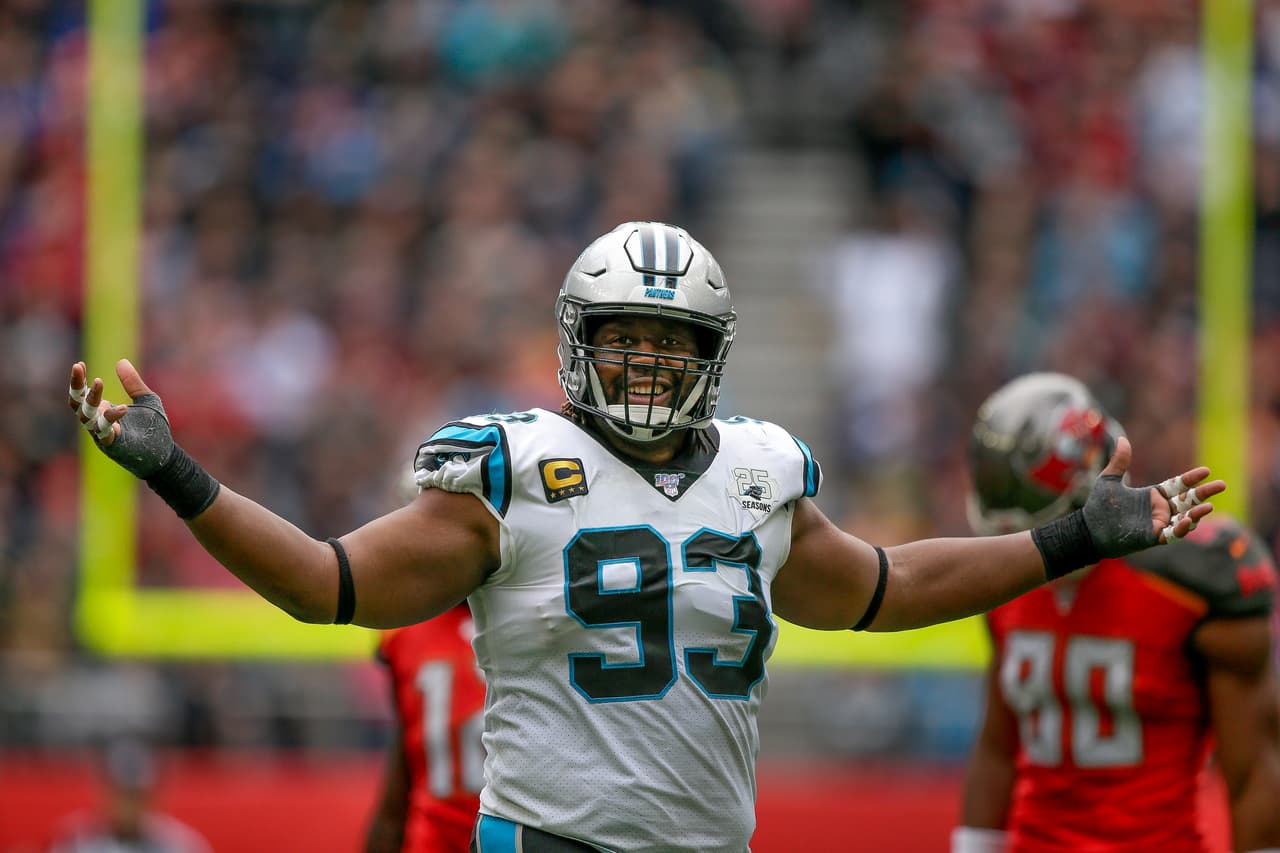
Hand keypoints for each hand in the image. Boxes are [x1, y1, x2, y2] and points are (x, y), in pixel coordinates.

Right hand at [69, 359, 174, 478]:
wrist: (165, 455)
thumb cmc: (154, 428)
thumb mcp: (146, 400)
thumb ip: (133, 383)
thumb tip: (121, 361)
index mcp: (102, 412)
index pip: (82, 396)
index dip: (78, 381)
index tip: (78, 364)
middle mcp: (98, 423)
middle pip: (77, 404)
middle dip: (76, 385)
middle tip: (78, 367)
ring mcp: (103, 435)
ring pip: (87, 417)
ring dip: (91, 399)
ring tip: (99, 381)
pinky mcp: (114, 445)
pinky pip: (105, 431)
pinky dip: (111, 418)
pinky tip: (122, 407)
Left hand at [1082, 436, 1223, 556]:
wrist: (1088, 529)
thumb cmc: (1099, 506)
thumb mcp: (1109, 480)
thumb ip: (1119, 462)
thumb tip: (1123, 439)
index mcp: (1152, 496)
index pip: (1178, 485)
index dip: (1191, 478)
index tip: (1206, 471)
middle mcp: (1159, 510)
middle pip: (1187, 500)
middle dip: (1204, 493)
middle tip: (1222, 485)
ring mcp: (1157, 524)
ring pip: (1184, 518)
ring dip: (1197, 513)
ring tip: (1209, 505)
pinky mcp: (1151, 537)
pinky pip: (1171, 534)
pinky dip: (1180, 528)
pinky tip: (1188, 521)